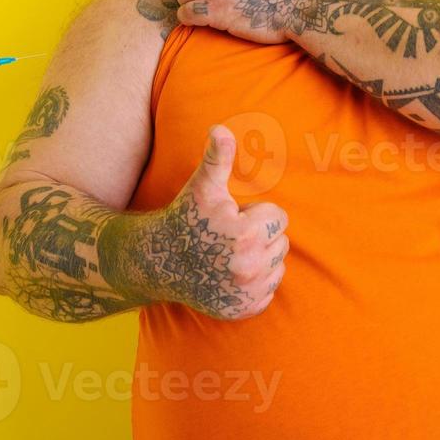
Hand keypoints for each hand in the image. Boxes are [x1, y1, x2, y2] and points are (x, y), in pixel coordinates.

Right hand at [148, 125, 288, 320]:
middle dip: (259, 234)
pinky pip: (268, 291)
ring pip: (277, 266)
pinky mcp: (242, 310)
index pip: (278, 217)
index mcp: (245, 235)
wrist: (158, 262)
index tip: (230, 217)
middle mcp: (248, 268)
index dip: (254, 213)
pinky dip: (254, 283)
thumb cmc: (185, 218)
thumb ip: (217, 157)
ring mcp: (246, 293)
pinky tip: (228, 274)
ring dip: (260, 258)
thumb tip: (220, 129)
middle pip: (281, 242)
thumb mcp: (202, 186)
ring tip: (228, 253)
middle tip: (227, 236)